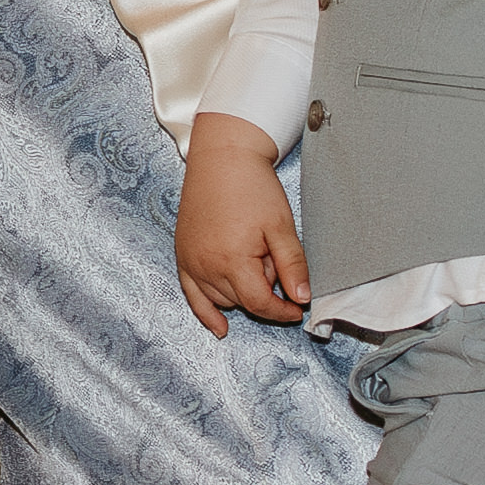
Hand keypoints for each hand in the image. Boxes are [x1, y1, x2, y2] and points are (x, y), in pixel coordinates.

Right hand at [172, 122, 308, 337]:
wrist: (222, 157)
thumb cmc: (252, 186)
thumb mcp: (281, 226)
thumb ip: (292, 266)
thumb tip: (301, 298)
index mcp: (231, 260)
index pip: (260, 303)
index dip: (282, 310)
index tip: (297, 308)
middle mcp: (206, 266)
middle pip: (241, 301)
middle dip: (263, 291)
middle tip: (275, 259)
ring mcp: (191, 263)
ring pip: (221, 299)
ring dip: (241, 293)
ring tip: (253, 259)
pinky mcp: (183, 256)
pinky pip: (192, 295)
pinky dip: (206, 312)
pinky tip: (219, 327)